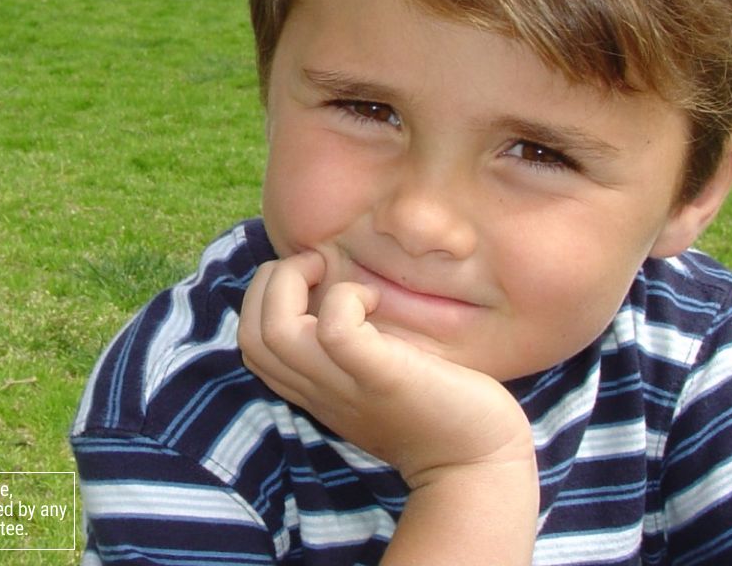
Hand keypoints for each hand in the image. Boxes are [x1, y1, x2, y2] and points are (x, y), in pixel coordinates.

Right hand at [238, 251, 532, 487]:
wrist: (480, 464)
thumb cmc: (438, 407)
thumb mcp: (375, 375)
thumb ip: (350, 346)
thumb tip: (338, 288)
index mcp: (314, 388)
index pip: (251, 342)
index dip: (266, 295)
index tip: (314, 279)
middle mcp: (319, 389)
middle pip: (250, 334)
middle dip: (271, 280)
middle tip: (320, 267)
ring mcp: (345, 385)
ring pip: (273, 331)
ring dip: (294, 282)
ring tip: (333, 273)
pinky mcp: (380, 377)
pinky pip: (334, 330)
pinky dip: (345, 297)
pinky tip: (374, 298)